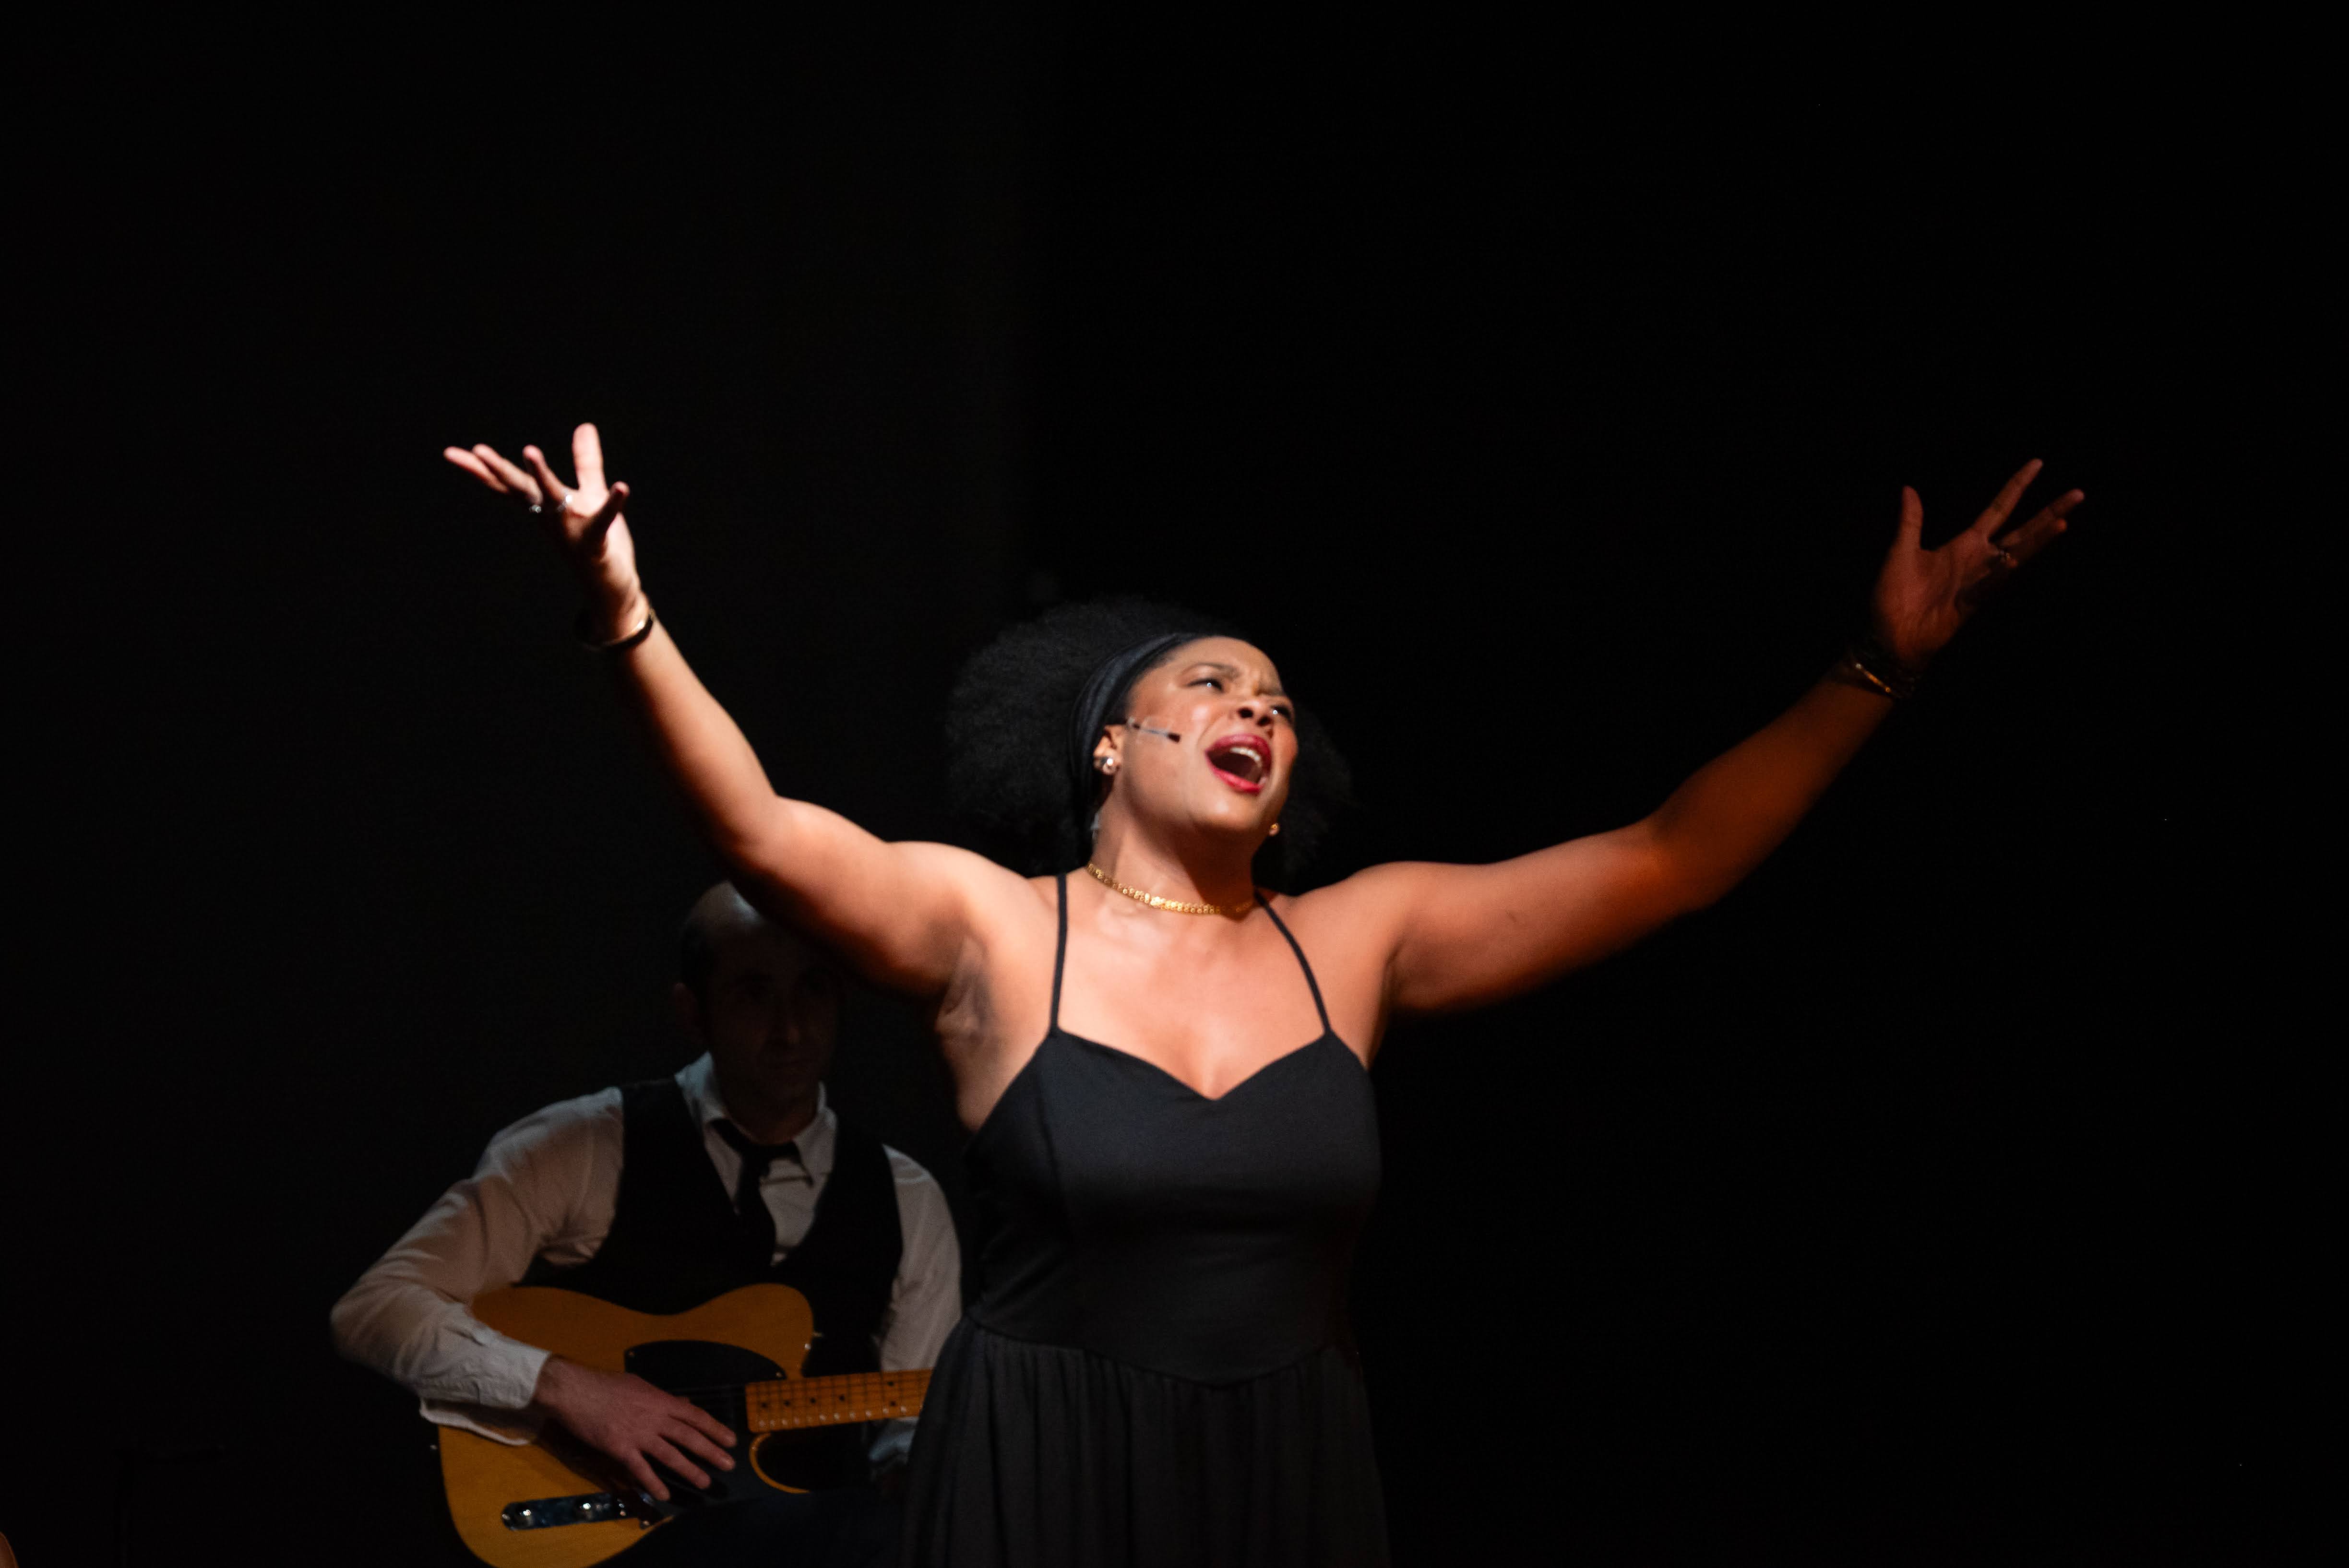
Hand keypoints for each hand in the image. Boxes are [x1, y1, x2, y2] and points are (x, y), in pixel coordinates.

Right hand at [443, 423, 644, 635]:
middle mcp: (550, 516)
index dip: (481, 468)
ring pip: (551, 500)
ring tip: (529, 450)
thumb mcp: (589, 493)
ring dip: (541, 476)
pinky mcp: (594, 542)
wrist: (609, 584)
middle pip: (520, 489)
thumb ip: (586, 461)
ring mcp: (569, 530)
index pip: (508, 483)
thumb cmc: (592, 539)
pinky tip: (622, 486)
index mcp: (543, 504)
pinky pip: (603, 519)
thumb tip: (584, 426)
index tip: (452, 453)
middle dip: (499, 470)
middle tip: (477, 450)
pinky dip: (613, 503)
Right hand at [528, 1355, 736, 1502]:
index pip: (695, 1416)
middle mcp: (655, 1417)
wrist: (576, 1390)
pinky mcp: (619, 1448)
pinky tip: (664, 1494)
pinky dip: (653, 1482)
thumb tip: (683, 1403)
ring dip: (689, 1470)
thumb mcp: (640, 1385)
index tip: (730, 1440)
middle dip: (710, 1451)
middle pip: (688, 1436)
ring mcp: (638, 1434)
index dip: (715, 1428)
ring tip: (705, 1482)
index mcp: (661, 1400)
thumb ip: (663, 1397)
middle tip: (728, 1465)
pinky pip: (640, 1469)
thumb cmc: (607, 1385)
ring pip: (669, 1454)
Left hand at [1868, 460, 2082, 667]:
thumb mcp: (1901, 551)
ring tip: (2064, 521)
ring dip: (2039, 539)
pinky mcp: (1971, 601)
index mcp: (1964, 544)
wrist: (1889, 634)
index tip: (2037, 463)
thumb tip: (1908, 488)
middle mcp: (1979, 560)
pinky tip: (2015, 559)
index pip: (1999, 509)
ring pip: (2017, 554)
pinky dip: (2003, 571)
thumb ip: (1911, 521)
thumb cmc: (1894, 595)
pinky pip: (1991, 583)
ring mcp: (1979, 581)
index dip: (2017, 487)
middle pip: (2022, 530)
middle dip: (2049, 512)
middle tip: (2078, 494)